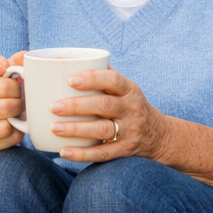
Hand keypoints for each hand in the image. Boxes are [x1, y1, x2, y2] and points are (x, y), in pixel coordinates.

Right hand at [0, 52, 26, 157]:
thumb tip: (24, 55)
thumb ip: (11, 62)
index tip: (18, 86)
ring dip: (17, 120)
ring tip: (18, 115)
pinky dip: (15, 133)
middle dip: (20, 105)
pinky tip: (14, 127)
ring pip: (5, 125)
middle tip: (22, 102)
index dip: (17, 87)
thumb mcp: (1, 76)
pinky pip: (6, 138)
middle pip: (6, 106)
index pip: (3, 85)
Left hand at [50, 67, 175, 162]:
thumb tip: (68, 59)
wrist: (159, 135)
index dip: (92, 79)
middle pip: (104, 105)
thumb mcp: (126, 88)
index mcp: (130, 90)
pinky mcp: (124, 150)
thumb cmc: (130, 105)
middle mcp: (131, 109)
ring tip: (54, 128)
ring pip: (102, 130)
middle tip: (54, 107)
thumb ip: (104, 75)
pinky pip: (103, 153)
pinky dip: (82, 154)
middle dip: (77, 106)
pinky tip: (64, 151)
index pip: (113, 80)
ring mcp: (129, 131)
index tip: (71, 80)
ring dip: (76, 129)